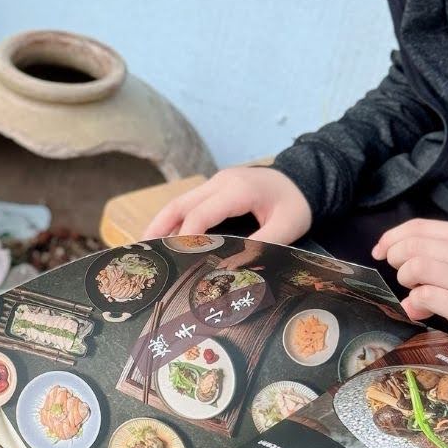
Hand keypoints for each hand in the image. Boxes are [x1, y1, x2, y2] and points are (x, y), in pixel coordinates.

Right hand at [141, 166, 312, 244]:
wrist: (305, 179)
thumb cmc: (296, 204)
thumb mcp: (287, 227)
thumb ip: (260, 246)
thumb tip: (231, 268)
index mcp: (237, 189)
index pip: (200, 215)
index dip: (185, 238)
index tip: (174, 261)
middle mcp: (221, 182)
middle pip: (180, 204)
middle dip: (159, 228)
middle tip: (142, 253)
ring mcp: (217, 182)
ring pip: (180, 202)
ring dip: (162, 223)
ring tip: (146, 247)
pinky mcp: (216, 188)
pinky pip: (190, 203)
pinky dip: (175, 220)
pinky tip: (167, 238)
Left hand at [371, 219, 447, 342]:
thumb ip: (432, 255)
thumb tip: (390, 257)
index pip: (420, 227)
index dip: (392, 237)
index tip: (379, 250)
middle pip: (414, 246)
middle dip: (396, 259)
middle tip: (400, 274)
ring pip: (416, 267)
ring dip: (405, 280)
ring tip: (413, 289)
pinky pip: (425, 296)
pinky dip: (415, 302)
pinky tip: (421, 308)